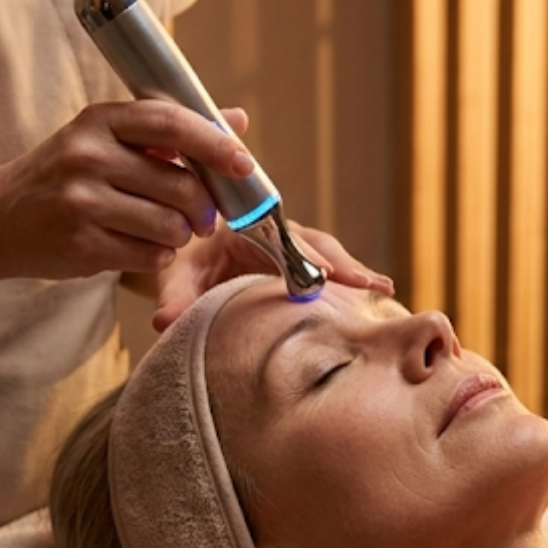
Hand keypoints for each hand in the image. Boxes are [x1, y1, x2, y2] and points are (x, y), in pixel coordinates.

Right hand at [0, 101, 254, 279]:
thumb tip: (237, 119)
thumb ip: (169, 130)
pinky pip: (148, 255)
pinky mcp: (81, 244)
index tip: (244, 164)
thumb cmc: (60, 176)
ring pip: (169, 226)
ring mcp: (82, 202)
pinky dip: (156, 256)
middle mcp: (88, 156)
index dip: (216, 144)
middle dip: (204, 208)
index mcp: (99, 120)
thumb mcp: (104, 138)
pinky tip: (137, 247)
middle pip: (179, 185)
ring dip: (179, 236)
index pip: (172, 123)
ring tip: (165, 232)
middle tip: (205, 219)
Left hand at [150, 219, 394, 330]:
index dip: (305, 257)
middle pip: (316, 245)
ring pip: (328, 254)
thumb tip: (164, 322)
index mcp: (247, 225)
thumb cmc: (180, 253)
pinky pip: (327, 267)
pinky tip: (379, 291)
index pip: (281, 240)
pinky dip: (352, 277)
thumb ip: (174, 295)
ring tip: (383, 288)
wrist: (182, 240)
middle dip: (344, 265)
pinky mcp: (297, 263)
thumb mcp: (173, 272)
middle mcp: (275, 233)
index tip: (326, 272)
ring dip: (355, 271)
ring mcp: (290, 247)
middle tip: (370, 284)